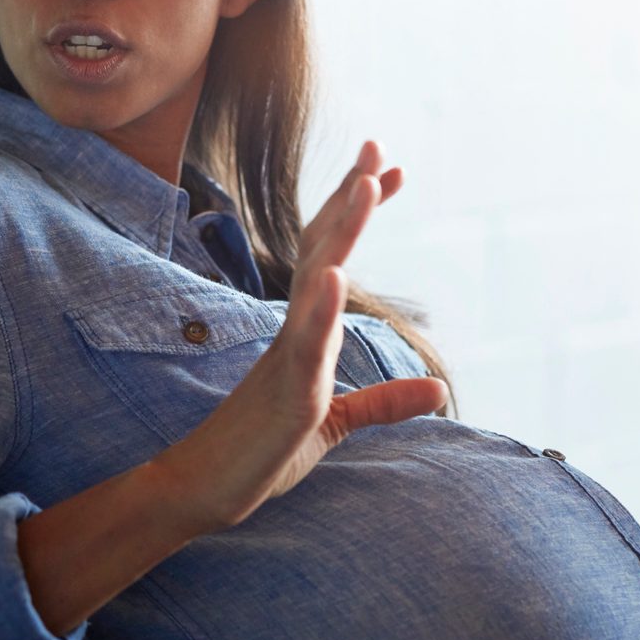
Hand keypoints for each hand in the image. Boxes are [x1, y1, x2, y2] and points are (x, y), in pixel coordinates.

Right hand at [150, 143, 449, 532]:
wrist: (203, 492)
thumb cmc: (259, 454)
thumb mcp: (335, 424)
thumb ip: (382, 401)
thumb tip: (436, 387)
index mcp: (305, 334)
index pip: (332, 257)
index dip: (357, 213)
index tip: (388, 171)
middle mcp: (294, 332)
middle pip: (321, 248)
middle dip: (349, 198)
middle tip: (375, 148)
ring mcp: (287, 357)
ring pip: (314, 281)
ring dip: (340, 231)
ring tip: (364, 183)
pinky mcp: (286, 393)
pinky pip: (303, 344)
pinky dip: (319, 307)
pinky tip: (334, 272)